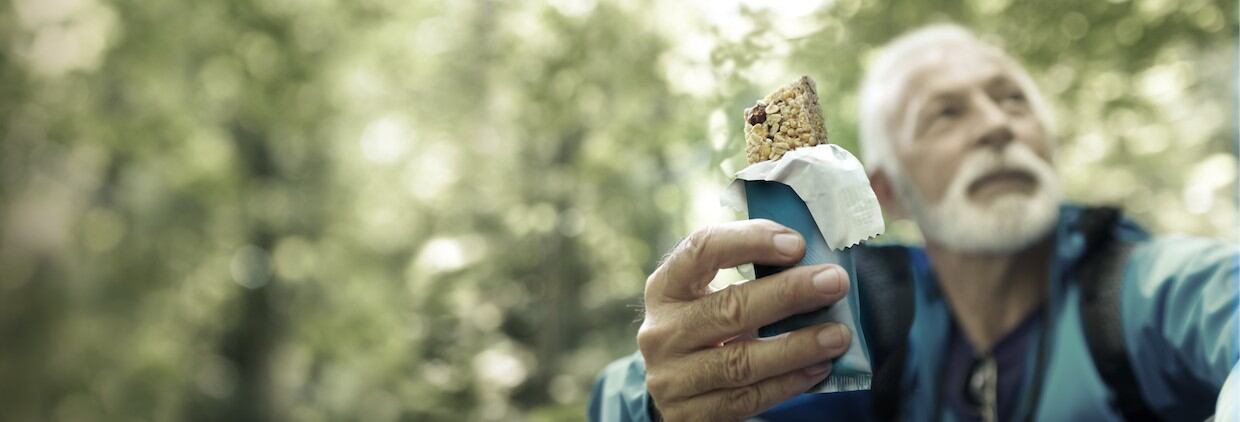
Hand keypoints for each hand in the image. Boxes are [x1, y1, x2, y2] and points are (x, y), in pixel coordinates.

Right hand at [637, 219, 852, 421]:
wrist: (671, 391)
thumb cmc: (704, 330)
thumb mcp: (708, 297)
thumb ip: (748, 278)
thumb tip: (813, 265)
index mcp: (666, 288)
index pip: (702, 251)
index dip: (750, 242)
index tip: (797, 244)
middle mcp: (662, 332)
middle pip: (729, 308)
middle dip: (789, 293)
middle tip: (833, 282)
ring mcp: (671, 378)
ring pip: (741, 361)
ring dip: (797, 346)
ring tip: (837, 335)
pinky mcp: (689, 415)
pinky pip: (747, 399)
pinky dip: (787, 383)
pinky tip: (817, 368)